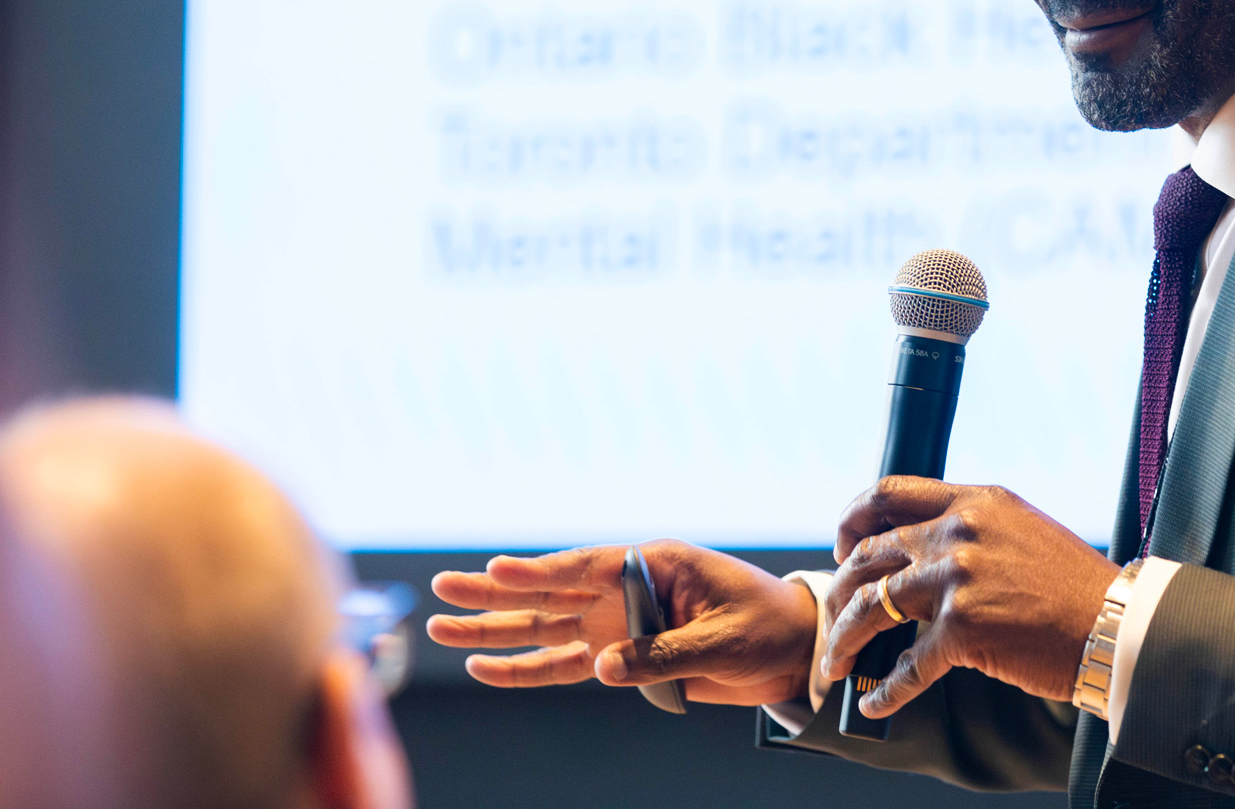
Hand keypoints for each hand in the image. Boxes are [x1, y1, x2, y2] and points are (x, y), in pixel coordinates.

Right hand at [426, 539, 816, 705]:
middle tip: (442, 589)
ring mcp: (619, 623)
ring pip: (544, 629)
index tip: (494, 569)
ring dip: (495, 631)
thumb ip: (663, 655)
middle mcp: (627, 589)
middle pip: (550, 593)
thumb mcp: (723, 638)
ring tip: (440, 628)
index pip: (586, 566)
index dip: (538, 571)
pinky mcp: (622, 658)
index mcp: (655, 564)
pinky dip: (526, 669)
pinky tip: (487, 667)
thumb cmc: (767, 626)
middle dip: (494, 594)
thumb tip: (601, 669)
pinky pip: (564, 666)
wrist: (793, 651)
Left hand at [819, 478, 1118, 718]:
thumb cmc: (1073, 586)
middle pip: (868, 553)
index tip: (843, 546)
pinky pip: (906, 666)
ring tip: (836, 664)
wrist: (1115, 624)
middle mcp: (958, 532)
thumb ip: (970, 529)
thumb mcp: (1020, 529)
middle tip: (833, 615)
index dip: (852, 519)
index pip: (888, 493)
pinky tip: (874, 702)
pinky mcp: (963, 629)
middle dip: (839, 589)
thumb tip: (920, 551)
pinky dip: (885, 690)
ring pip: (870, 606)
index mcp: (974, 502)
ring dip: (844, 639)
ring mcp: (957, 579)